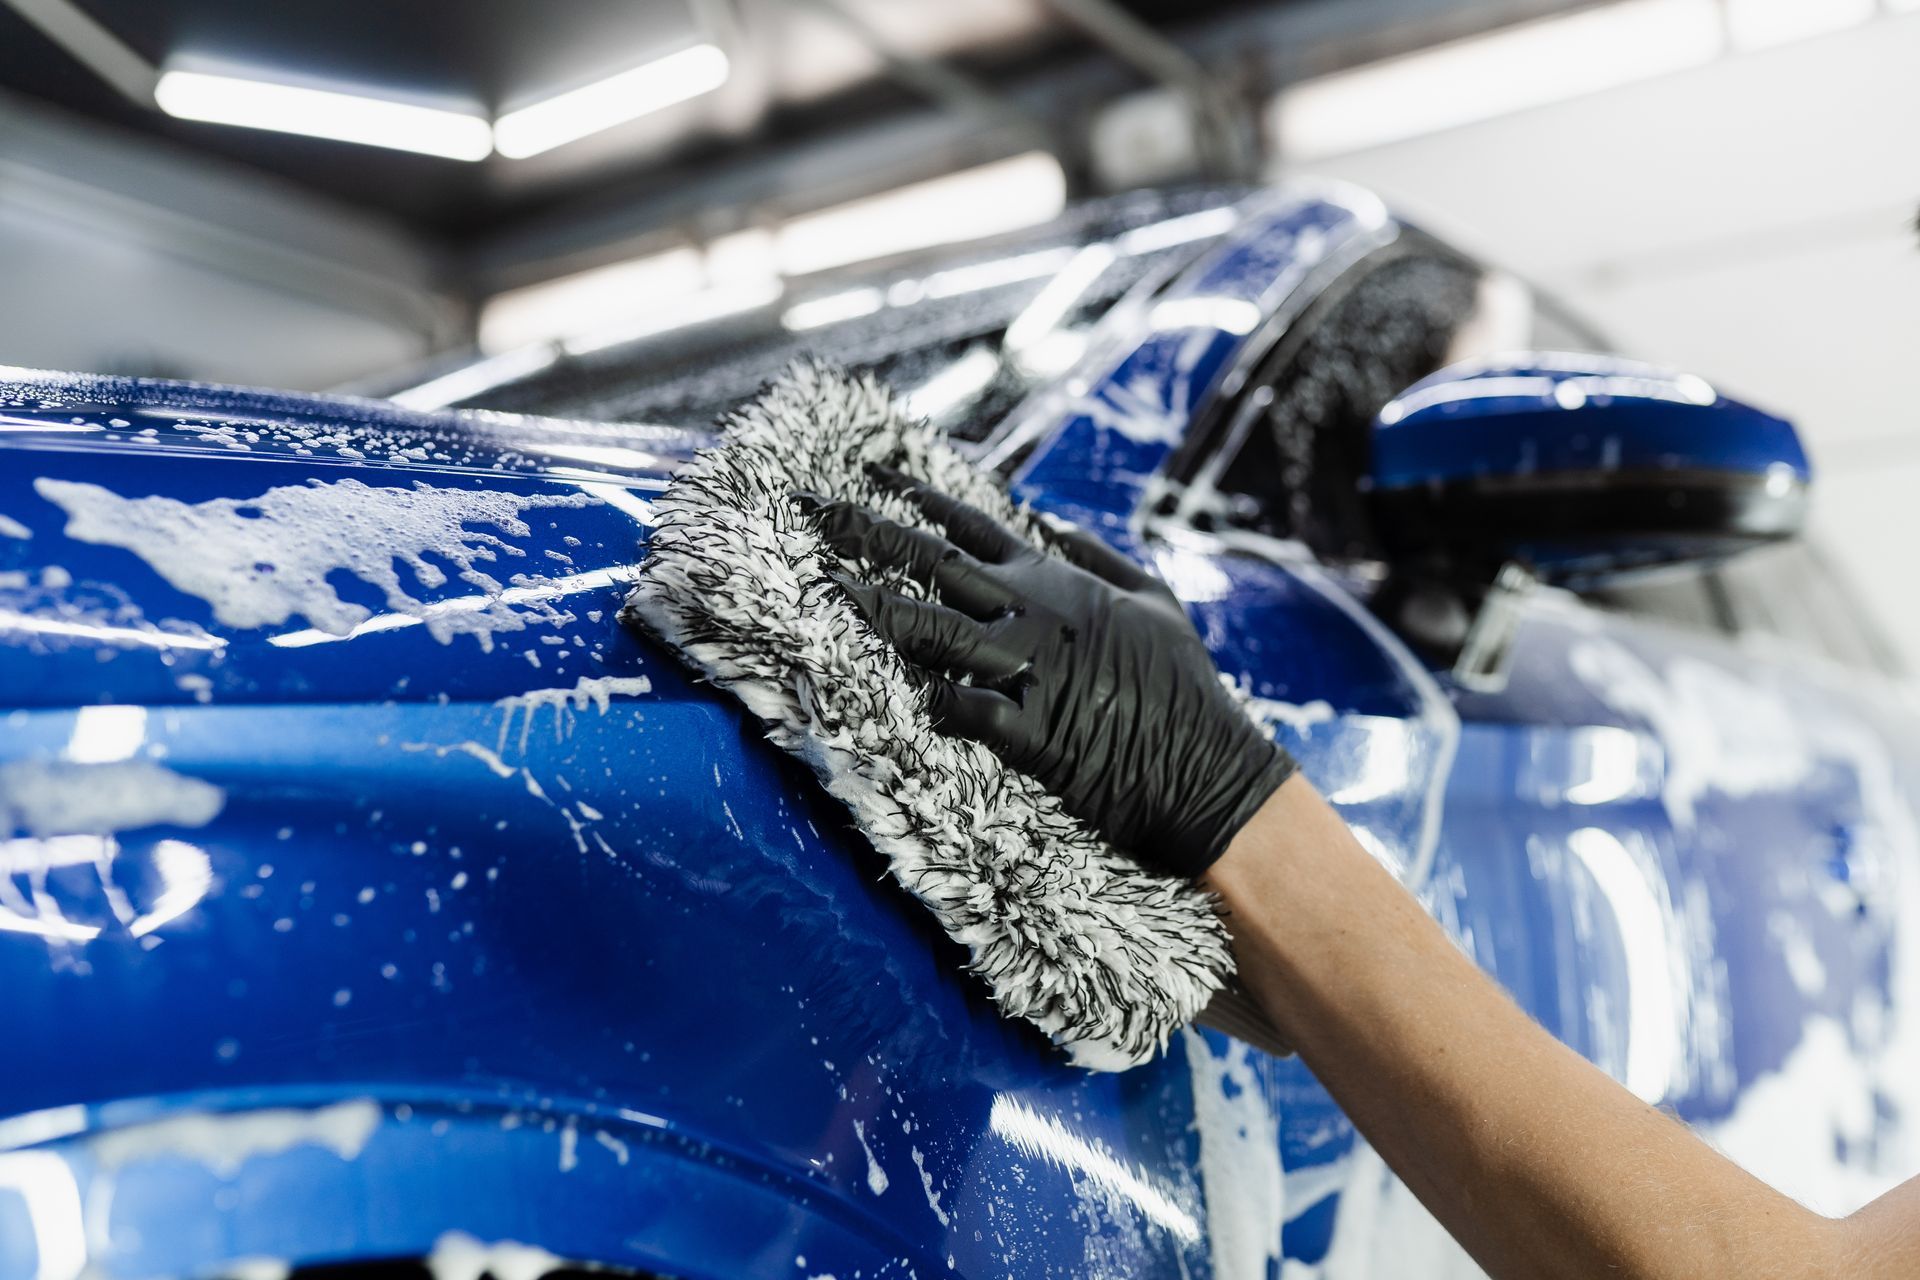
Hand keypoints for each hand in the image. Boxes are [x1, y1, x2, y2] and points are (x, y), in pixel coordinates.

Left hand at [797, 475, 1294, 877]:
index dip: (918, 496)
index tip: (869, 474)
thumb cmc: (1184, 688)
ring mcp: (1030, 669)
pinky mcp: (1029, 731)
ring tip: (819, 586)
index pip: (975, 525)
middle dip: (867, 533)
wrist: (1207, 770)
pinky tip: (870, 688)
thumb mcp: (1155, 600)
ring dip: (872, 606)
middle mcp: (1035, 614)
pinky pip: (959, 707)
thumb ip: (1098, 556)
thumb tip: (1050, 518)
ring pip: (932, 626)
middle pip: (934, 562)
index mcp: (1058, 584)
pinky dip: (918, 696)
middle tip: (809, 509)